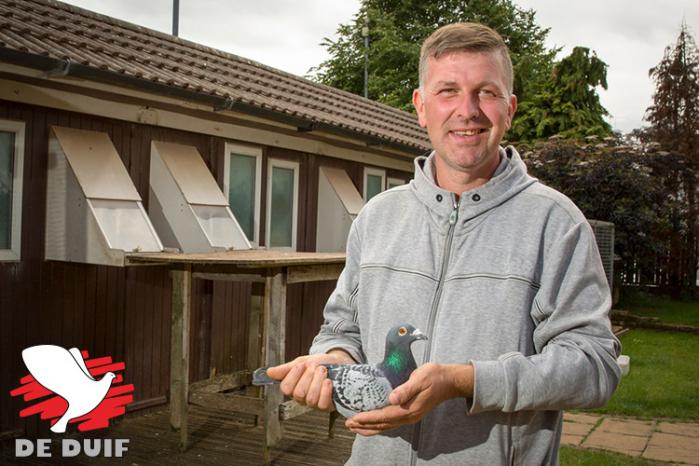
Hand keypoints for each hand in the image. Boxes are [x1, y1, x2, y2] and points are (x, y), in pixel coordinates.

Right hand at [265, 350, 354, 411]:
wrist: (339, 362)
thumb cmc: (320, 363)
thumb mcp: (302, 362)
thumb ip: (286, 369)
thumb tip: (269, 372)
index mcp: (293, 387)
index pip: (286, 388)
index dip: (294, 375)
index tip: (302, 364)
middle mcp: (302, 398)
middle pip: (298, 393)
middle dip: (308, 376)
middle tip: (316, 367)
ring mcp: (314, 403)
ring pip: (310, 398)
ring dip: (318, 381)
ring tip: (323, 371)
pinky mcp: (326, 406)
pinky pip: (322, 404)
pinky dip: (325, 391)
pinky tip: (328, 382)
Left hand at [345, 363, 473, 435]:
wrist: (449, 381)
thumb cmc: (434, 376)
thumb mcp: (420, 378)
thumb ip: (406, 389)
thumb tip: (391, 398)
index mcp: (410, 409)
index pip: (384, 416)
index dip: (368, 418)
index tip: (354, 418)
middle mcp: (409, 416)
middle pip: (383, 425)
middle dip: (364, 426)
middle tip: (348, 424)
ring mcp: (410, 416)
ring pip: (386, 426)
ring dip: (370, 428)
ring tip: (355, 427)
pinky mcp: (410, 413)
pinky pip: (391, 423)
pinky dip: (379, 424)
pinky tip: (371, 422)